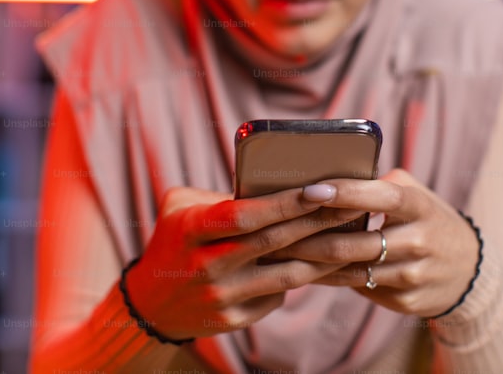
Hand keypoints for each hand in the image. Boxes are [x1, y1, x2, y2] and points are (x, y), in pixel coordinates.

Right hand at [124, 185, 364, 340]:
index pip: (245, 214)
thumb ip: (217, 193)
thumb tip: (271, 181)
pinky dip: (302, 278)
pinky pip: (277, 295)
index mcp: (192, 229)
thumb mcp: (180, 208)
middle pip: (272, 242)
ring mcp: (220, 297)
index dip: (284, 202)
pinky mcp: (233, 320)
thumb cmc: (173, 241)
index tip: (319, 188)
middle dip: (316, 222)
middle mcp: (206, 265)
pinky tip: (328, 263)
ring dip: (323, 255)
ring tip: (352, 235)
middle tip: (350, 204)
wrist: (150, 305)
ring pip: (285, 274)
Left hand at [267, 168, 479, 317]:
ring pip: (351, 270)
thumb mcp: (415, 194)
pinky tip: (304, 271)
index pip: (380, 197)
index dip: (344, 193)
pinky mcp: (406, 301)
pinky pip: (358, 288)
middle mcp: (419, 241)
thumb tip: (328, 176)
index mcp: (420, 206)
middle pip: (353, 243)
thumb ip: (378, 183)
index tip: (310, 189)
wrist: (469, 270)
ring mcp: (413, 275)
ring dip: (312, 262)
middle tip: (274, 231)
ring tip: (279, 252)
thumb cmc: (427, 219)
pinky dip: (329, 279)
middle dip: (308, 238)